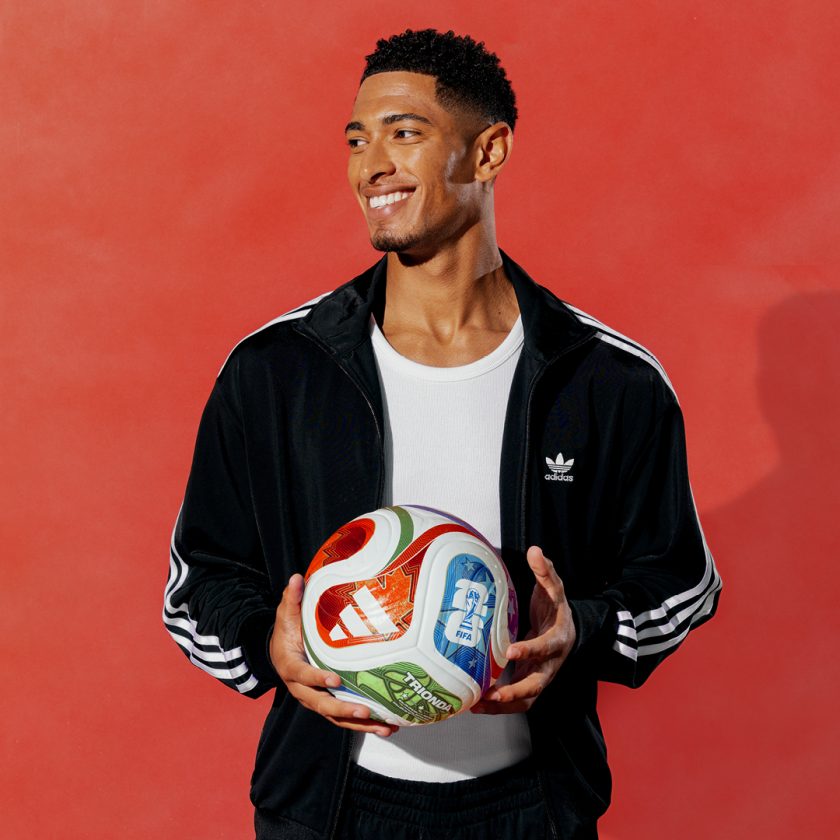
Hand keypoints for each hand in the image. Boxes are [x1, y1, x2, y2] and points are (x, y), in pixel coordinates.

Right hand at [269, 573, 397, 736]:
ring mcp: (314, 699)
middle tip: (366, 711)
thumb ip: (292, 599)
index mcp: (291, 667)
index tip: (335, 679)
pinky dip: (364, 725)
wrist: (277, 653)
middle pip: (321, 704)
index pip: (303, 675)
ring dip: (360, 725)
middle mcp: (301, 689)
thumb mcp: (285, 615)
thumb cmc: (285, 632)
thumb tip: (297, 577)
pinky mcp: (326, 704)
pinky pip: (343, 718)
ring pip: (336, 717)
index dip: (317, 679)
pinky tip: (388, 726)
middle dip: (344, 709)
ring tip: (386, 727)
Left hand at [471, 546, 575, 714]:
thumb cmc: (555, 608)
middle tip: (492, 693)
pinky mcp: (530, 684)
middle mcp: (551, 663)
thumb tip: (536, 551)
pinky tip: (476, 704)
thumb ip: (546, 571)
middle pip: (537, 684)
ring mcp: (541, 676)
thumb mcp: (554, 588)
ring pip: (526, 699)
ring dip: (503, 705)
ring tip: (477, 704)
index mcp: (558, 638)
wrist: (568, 629)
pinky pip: (517, 700)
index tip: (511, 651)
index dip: (530, 650)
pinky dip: (499, 705)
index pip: (546, 646)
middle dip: (515, 691)